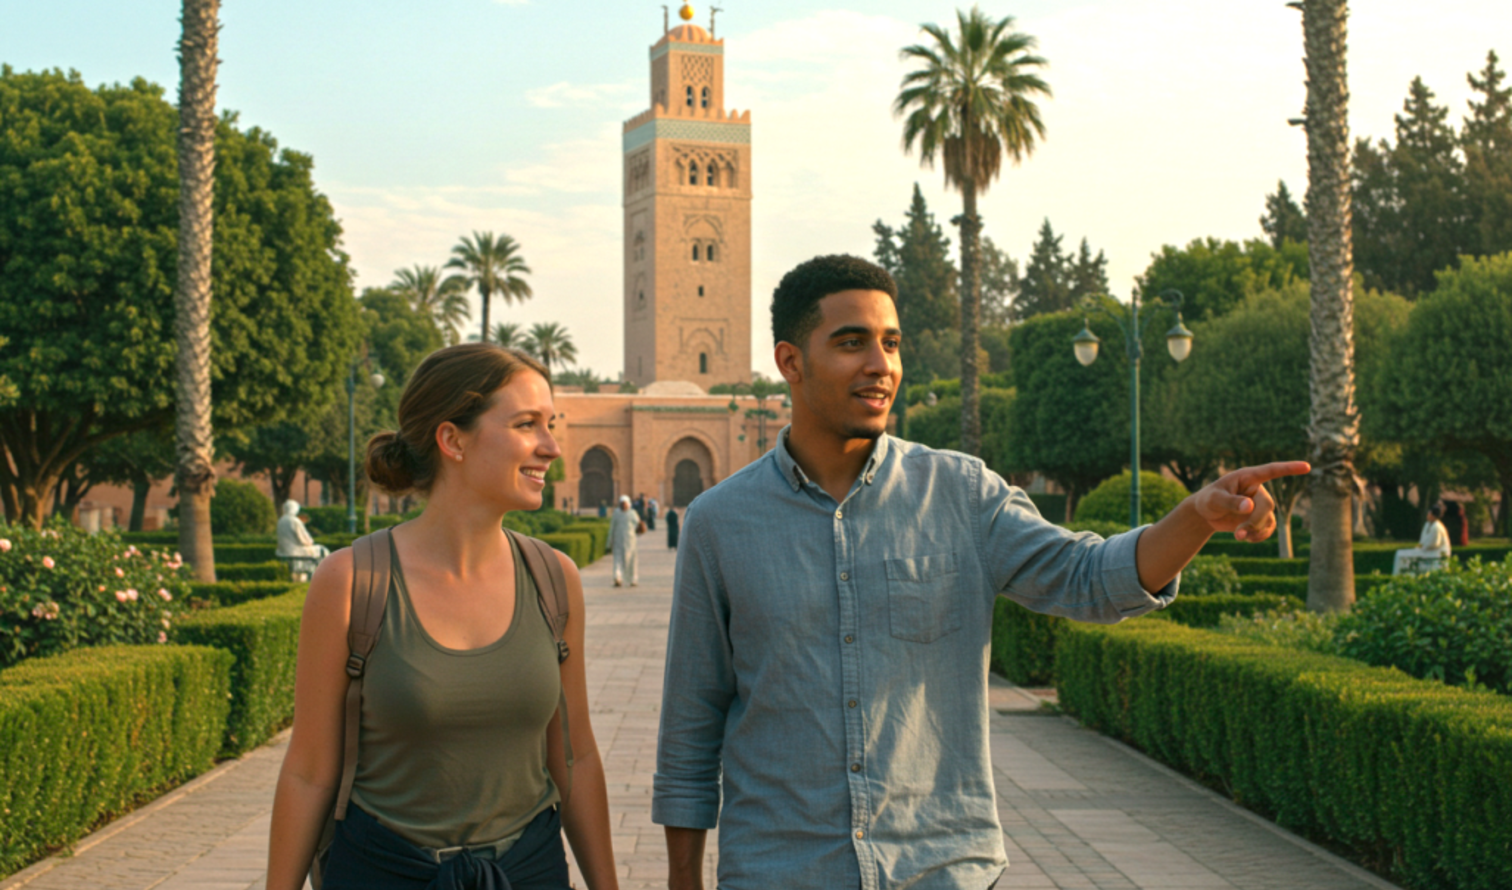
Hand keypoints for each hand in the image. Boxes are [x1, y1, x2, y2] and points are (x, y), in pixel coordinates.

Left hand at [1190, 461, 1310, 540]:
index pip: (1271, 471)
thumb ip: (1230, 502)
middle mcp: (1257, 490)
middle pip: (1267, 506)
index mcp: (1248, 477)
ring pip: (1268, 519)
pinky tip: (1247, 538)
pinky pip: (1268, 528)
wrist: (1206, 513)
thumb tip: (1249, 506)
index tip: (1307, 466)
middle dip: (1255, 521)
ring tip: (1238, 537)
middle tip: (1238, 533)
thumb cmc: (1208, 500)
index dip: (1289, 468)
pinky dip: (1259, 536)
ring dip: (1256, 531)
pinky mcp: (1259, 518)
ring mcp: (1260, 504)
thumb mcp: (1214, 500)